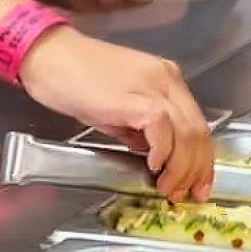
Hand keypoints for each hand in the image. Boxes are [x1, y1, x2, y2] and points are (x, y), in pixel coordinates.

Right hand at [18, 27, 213, 200]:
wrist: (48, 55)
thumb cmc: (75, 79)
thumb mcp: (117, 106)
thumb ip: (139, 128)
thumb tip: (152, 153)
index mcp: (166, 80)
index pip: (197, 124)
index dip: (202, 159)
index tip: (197, 184)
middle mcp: (167, 80)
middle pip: (199, 131)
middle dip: (197, 170)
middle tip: (186, 195)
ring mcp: (154, 87)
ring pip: (188, 134)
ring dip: (181, 168)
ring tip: (166, 188)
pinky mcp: (135, 98)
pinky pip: (162, 129)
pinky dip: (163, 152)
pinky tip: (152, 166)